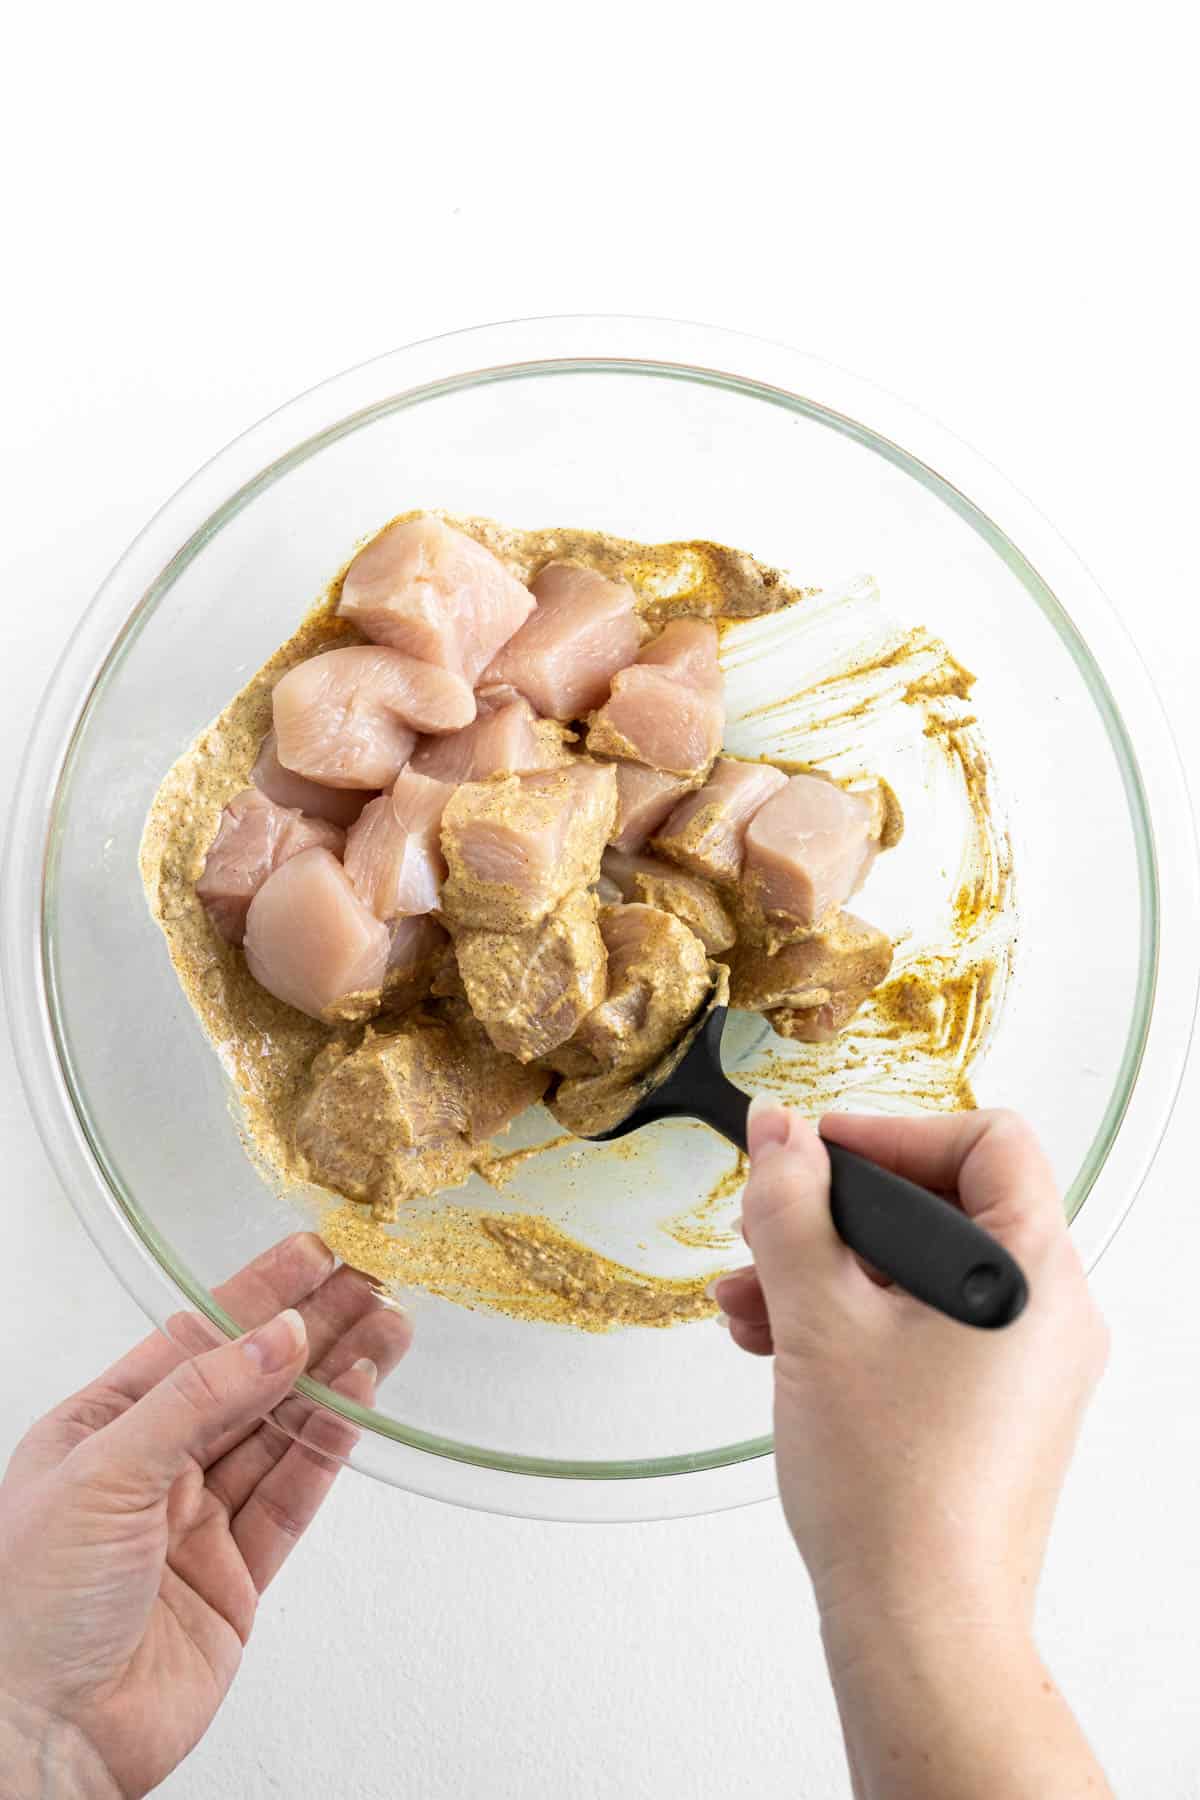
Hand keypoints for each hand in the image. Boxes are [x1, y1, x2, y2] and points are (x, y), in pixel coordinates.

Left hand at [0, 1234, 410, 1798]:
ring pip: (281, 1432)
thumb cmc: (27, 1609)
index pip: (194, 1339)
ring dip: (336, 1378)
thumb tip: (277, 1336)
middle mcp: (150, 1468)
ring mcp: (195, 1522)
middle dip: (311, 1328)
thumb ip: (199, 1397)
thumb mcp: (104, 1471)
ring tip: (388, 1327)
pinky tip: (360, 1401)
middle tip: (371, 1281)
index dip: (256, 1294)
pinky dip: (331, 1447)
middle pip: (248, 1380)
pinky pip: (292, 1495)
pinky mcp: (234, 1576)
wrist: (42, 1738)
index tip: (313, 1255)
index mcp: (100, 1427)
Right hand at [714, 1105, 1111, 1798]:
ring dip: (826, 1271)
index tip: (817, 1154)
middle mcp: (1046, 1315)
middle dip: (836, 1213)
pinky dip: (851, 1321)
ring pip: (918, 1272)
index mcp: (1033, 1275)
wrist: (918, 1628)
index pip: (986, 1140)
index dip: (892, 1131)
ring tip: (753, 1302)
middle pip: (943, 1203)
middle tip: (768, 1228)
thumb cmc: (895, 1492)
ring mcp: (1020, 1367)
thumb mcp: (819, 1318)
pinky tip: (779, 1345)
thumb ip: (791, 1207)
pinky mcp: (988, 1410)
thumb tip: (780, 1133)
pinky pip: (919, 1329)